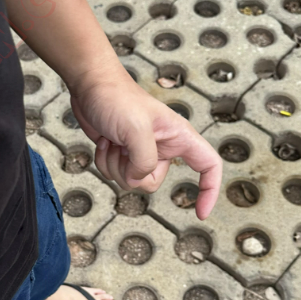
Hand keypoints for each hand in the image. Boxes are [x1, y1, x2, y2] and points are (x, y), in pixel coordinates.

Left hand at [69, 71, 221, 219]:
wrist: (91, 86)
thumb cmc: (117, 99)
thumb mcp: (135, 130)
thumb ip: (144, 161)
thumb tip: (138, 180)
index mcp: (179, 137)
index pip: (208, 166)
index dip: (209, 191)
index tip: (200, 214)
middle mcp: (163, 147)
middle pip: (152, 182)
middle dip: (131, 172)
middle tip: (123, 149)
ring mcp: (141, 152)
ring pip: (129, 181)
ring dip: (114, 165)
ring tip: (112, 140)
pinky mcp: (122, 154)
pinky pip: (114, 174)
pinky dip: (104, 161)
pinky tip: (104, 142)